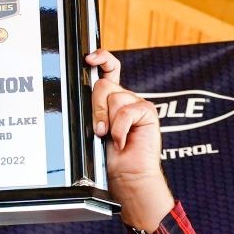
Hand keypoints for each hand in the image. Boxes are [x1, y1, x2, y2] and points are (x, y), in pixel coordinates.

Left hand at [88, 49, 173, 231]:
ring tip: (111, 137)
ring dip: (107, 120)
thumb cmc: (109, 157)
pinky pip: (126, 111)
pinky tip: (122, 141)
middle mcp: (124, 99)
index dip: (102, 58)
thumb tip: (86, 92)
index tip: (90, 57)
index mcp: (111, 100)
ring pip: (112, 97)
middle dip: (95, 108)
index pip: (108, 70)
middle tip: (99, 129)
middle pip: (102, 85)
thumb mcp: (95, 128)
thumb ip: (94, 109)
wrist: (128, 175)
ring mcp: (137, 104)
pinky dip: (120, 129)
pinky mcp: (147, 112)